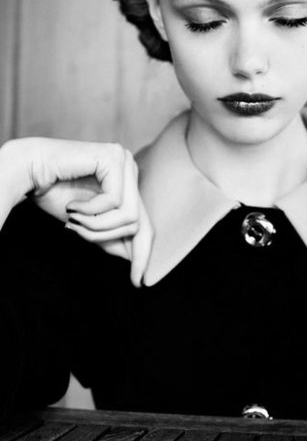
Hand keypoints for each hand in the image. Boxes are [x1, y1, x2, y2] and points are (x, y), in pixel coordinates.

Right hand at [0, 137, 152, 285]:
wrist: (28, 171)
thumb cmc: (53, 193)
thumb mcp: (87, 222)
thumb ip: (111, 236)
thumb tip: (134, 258)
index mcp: (126, 180)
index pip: (144, 222)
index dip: (143, 254)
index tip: (138, 283)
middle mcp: (130, 166)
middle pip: (138, 223)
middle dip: (103, 236)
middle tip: (74, 228)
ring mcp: (124, 160)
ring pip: (129, 216)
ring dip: (94, 224)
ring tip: (72, 216)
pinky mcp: (114, 157)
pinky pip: (115, 201)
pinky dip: (89, 210)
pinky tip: (72, 204)